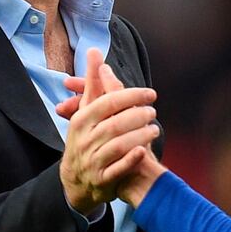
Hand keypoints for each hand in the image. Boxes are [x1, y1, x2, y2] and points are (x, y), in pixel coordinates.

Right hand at [59, 49, 159, 214]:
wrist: (76, 180)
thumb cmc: (85, 137)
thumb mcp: (86, 111)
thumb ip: (93, 82)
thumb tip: (94, 51)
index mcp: (81, 121)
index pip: (107, 103)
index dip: (131, 96)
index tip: (150, 94)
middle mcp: (84, 140)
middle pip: (114, 124)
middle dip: (137, 116)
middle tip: (152, 111)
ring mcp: (92, 161)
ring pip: (118, 146)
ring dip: (139, 136)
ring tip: (154, 129)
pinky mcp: (102, 180)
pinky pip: (118, 169)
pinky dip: (130, 160)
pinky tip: (143, 151)